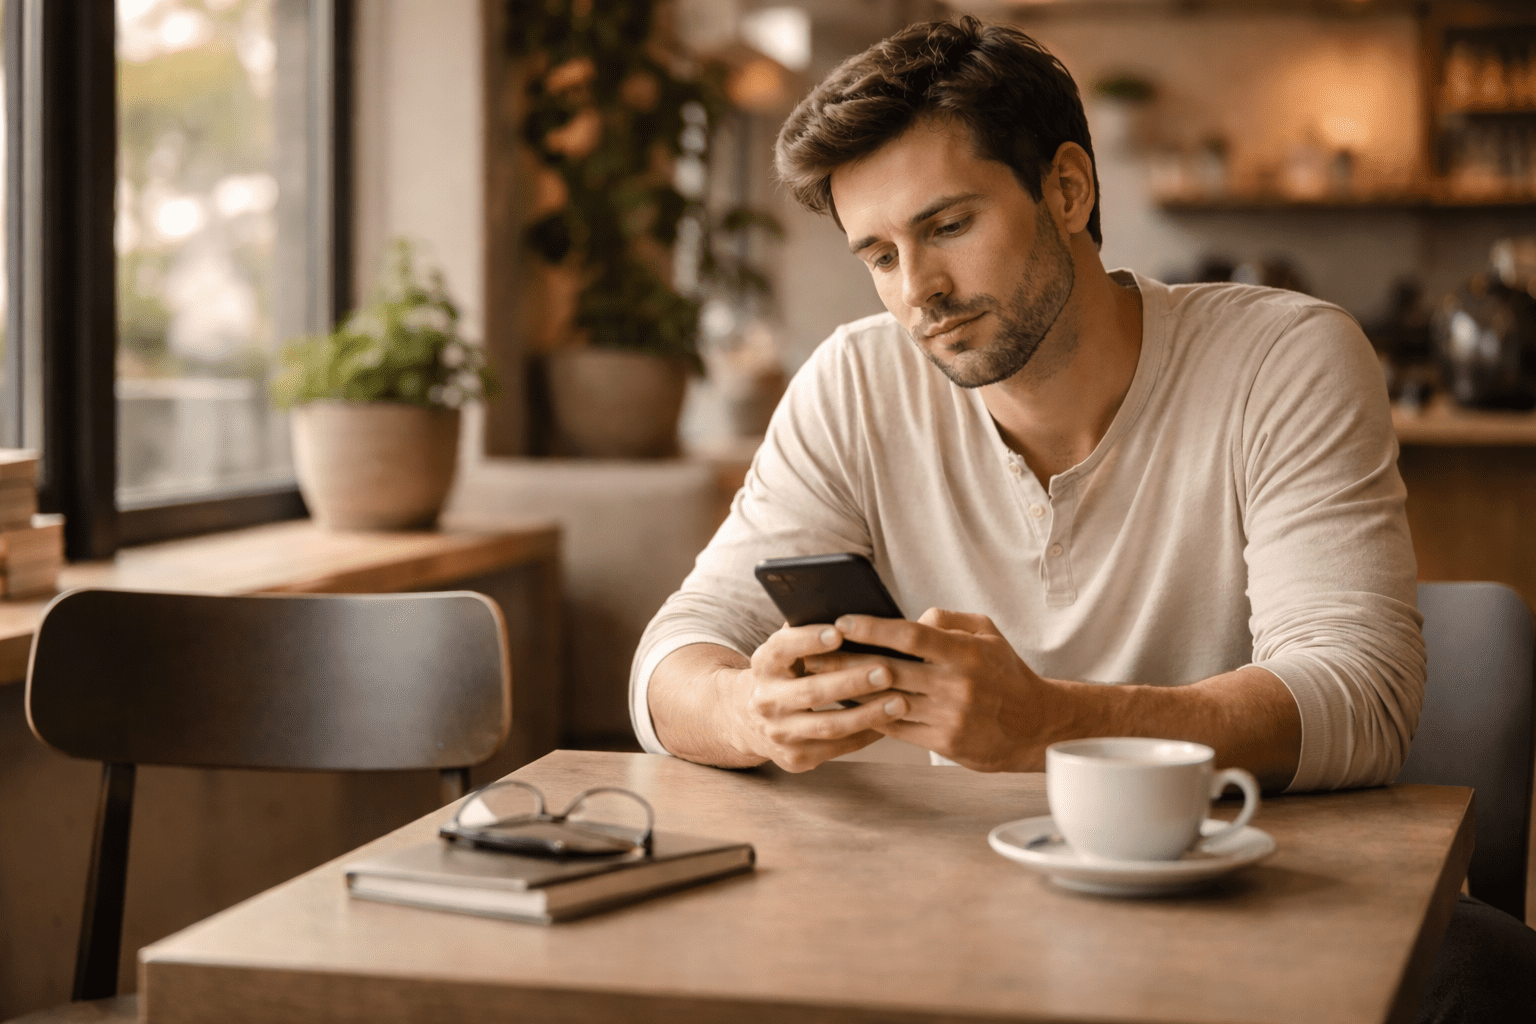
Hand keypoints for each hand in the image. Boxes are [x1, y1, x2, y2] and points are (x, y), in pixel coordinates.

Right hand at [726, 623, 909, 772]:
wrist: (748, 719)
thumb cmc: (784, 674)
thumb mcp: (785, 652)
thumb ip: (809, 633)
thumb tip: (853, 609)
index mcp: (764, 664)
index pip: (782, 648)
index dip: (808, 640)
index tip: (838, 632)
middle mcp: (766, 700)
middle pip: (811, 692)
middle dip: (852, 682)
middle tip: (887, 670)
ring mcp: (779, 733)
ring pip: (828, 726)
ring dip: (867, 714)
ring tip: (900, 701)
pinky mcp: (795, 758)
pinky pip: (837, 748)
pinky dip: (866, 735)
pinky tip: (890, 723)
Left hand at [808, 608, 1062, 771]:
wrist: (1033, 726)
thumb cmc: (1004, 673)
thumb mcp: (986, 634)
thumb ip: (947, 619)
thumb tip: (909, 618)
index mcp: (965, 653)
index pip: (910, 636)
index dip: (872, 628)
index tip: (841, 621)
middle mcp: (955, 686)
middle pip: (888, 670)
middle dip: (846, 660)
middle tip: (813, 652)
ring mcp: (947, 716)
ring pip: (886, 700)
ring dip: (849, 691)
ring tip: (819, 679)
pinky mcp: (941, 742)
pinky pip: (894, 727)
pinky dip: (867, 715)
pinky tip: (845, 705)